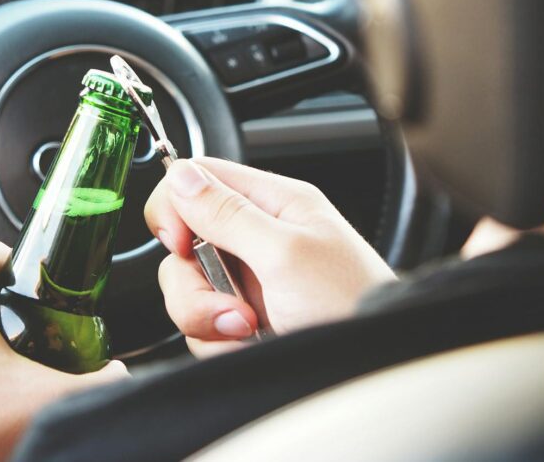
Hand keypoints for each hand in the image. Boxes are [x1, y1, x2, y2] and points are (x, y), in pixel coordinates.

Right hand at [144, 158, 394, 356]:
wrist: (368, 368)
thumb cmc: (351, 305)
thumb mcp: (286, 253)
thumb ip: (228, 214)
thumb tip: (181, 175)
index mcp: (274, 203)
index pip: (198, 178)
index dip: (175, 208)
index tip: (180, 244)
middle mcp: (255, 238)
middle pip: (183, 243)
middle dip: (194, 282)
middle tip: (231, 303)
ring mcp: (246, 281)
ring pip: (186, 288)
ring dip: (207, 317)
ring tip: (249, 328)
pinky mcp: (240, 320)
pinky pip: (199, 325)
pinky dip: (218, 341)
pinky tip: (250, 343)